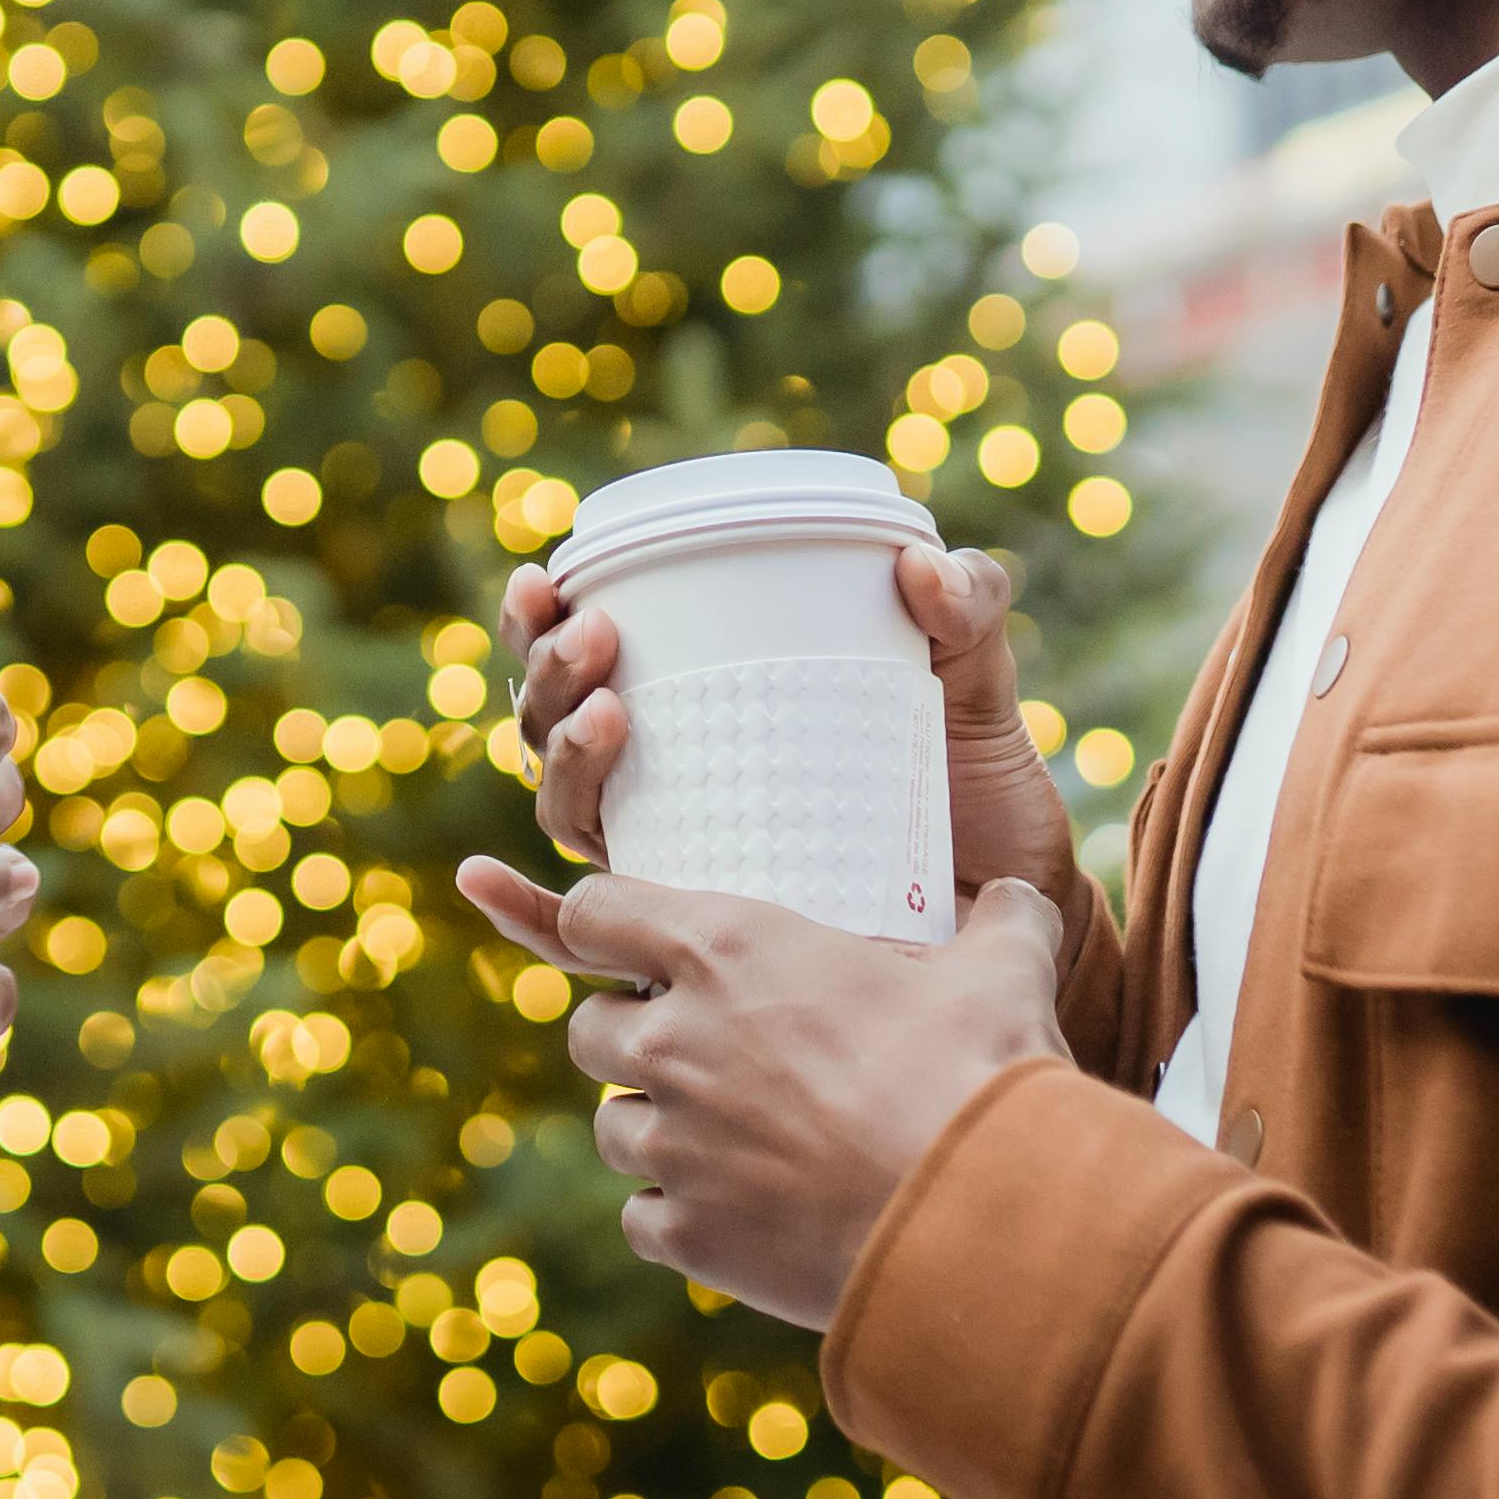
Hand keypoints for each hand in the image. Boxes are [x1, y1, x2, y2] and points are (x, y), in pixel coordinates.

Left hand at [453, 855, 1068, 1328]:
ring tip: (726, 1139)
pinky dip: (678, 1216)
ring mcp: (674, 1143)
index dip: (603, 924)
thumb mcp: (1002, 972)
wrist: (981, 1223)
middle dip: (632, 1038)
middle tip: (699, 1052)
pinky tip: (736, 1214)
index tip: (629, 943)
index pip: (594, 911)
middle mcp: (675, 1041)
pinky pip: (641, 1216)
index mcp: (727, 950)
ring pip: (610, 1128)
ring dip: (655, 1128)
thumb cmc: (981, 1077)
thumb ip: (1002, 919)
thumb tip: (1022, 895)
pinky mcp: (688, 1235)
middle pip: (589, 1030)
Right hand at [499, 542, 1077, 903]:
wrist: (1016, 901)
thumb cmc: (975, 778)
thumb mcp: (974, 676)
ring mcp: (676, 852)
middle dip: (550, 674)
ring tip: (610, 714)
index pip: (585, 651)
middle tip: (600, 639)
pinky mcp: (694, 930)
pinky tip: (482, 882)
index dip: (539, 617)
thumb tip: (919, 566)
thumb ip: (966, 606)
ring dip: (559, 754)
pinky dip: (522, 911)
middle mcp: (666, 777)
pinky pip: (586, 932)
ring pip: (565, 805)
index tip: (547, 581)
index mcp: (701, 701)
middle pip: (550, 723)